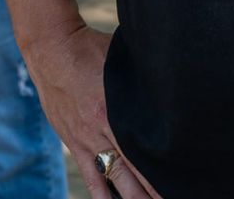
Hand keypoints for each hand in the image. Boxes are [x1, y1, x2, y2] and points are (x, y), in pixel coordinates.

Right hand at [30, 24, 162, 198]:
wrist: (51, 50)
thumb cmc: (92, 50)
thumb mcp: (122, 62)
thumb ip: (141, 82)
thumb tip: (172, 87)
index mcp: (115, 110)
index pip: (144, 151)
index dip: (163, 172)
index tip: (182, 184)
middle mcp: (101, 130)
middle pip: (133, 172)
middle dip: (154, 191)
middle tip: (174, 198)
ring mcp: (86, 140)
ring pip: (114, 179)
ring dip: (134, 198)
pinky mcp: (74, 144)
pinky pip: (91, 177)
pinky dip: (104, 196)